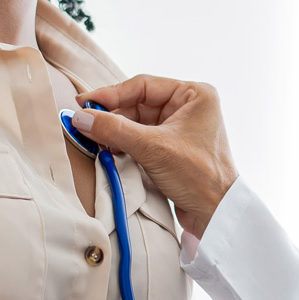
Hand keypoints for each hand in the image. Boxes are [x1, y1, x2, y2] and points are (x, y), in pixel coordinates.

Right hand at [73, 75, 238, 237]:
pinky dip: (124, 143)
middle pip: (137, 104)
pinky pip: (141, 139)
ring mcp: (180, 128)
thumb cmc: (199, 176)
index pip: (143, 86)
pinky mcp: (172, 148)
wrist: (216, 214)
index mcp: (194, 94)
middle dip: (111, 116)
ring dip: (115, 131)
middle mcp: (188, 107)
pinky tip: (108, 149)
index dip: (110, 94)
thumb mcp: (153, 148)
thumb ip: (115, 130)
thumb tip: (82, 117)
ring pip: (136, 123)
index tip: (84, 103)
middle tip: (83, 123)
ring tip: (92, 139)